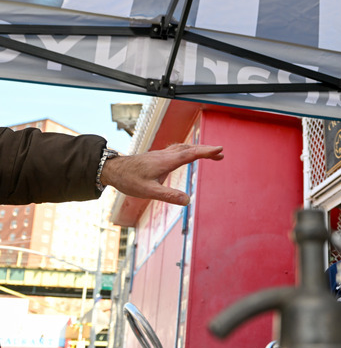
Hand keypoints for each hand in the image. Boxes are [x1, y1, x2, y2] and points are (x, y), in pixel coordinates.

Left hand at [100, 143, 223, 205]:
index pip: (190, 154)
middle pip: (190, 148)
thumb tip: (187, 201)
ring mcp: (162, 154)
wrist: (112, 169)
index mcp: (166, 161)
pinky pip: (178, 149)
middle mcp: (165, 155)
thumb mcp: (148, 191)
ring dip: (199, 149)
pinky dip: (189, 149)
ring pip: (184, 147)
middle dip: (206, 150)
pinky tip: (189, 153)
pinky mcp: (158, 156)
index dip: (206, 152)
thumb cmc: (129, 180)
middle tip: (221, 154)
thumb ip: (168, 195)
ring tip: (210, 153)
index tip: (220, 149)